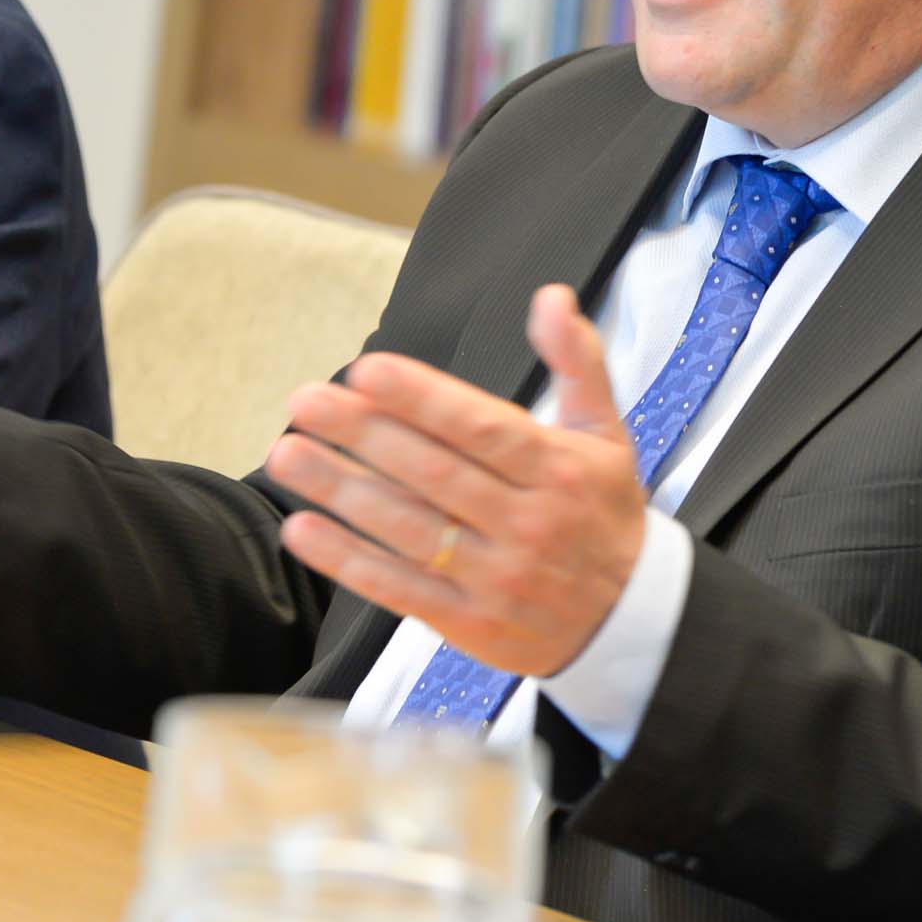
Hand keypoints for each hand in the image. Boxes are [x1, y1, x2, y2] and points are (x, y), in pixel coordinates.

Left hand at [267, 284, 645, 677]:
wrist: (633, 624)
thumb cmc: (604, 517)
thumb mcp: (606, 436)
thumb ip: (578, 363)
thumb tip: (551, 297)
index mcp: (557, 470)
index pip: (481, 428)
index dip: (422, 399)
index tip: (367, 370)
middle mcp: (525, 523)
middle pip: (433, 474)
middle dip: (363, 434)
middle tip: (306, 402)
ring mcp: (495, 578)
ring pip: (408, 529)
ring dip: (340, 491)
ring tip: (287, 454)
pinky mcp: (470, 624)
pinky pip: (400, 589)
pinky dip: (348, 561)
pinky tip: (303, 529)